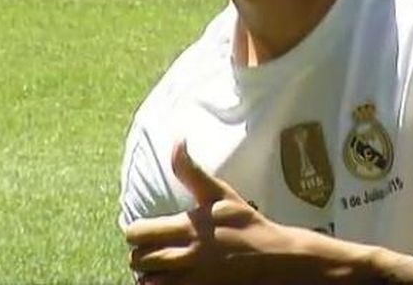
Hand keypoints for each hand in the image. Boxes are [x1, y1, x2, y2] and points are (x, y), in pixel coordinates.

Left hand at [125, 140, 295, 283]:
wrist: (276, 259)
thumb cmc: (247, 224)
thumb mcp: (220, 193)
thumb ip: (191, 171)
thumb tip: (177, 141)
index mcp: (188, 227)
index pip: (136, 232)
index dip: (137, 230)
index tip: (147, 230)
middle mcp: (186, 256)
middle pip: (137, 259)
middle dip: (143, 253)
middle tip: (156, 249)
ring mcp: (191, 280)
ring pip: (147, 281)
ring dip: (151, 274)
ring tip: (164, 266)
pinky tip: (174, 278)